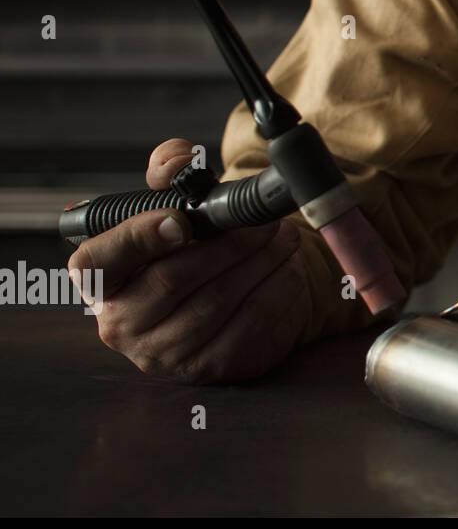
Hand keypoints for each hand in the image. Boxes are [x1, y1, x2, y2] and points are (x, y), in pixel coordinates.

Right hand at [66, 138, 312, 383]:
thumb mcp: (174, 203)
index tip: (181, 221)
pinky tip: (289, 269)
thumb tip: (177, 160)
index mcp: (99, 280)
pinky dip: (276, 292)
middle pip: (174, 279)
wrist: (222, 294)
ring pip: (218, 302)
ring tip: (285, 238)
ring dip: (261, 264)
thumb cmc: (191, 247)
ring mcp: (162, 353)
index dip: (138, 239)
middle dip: (229, 244)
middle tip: (264, 222)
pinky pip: (248, 326)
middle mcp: (121, 323)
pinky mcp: (206, 368)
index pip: (97, 262)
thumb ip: (169, 171)